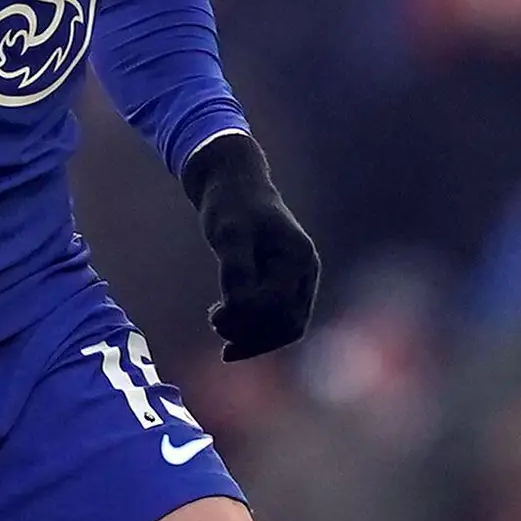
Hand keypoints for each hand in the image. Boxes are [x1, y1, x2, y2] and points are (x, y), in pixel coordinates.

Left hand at [182, 131, 320, 360]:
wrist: (235, 184)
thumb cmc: (231, 204)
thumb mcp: (228, 234)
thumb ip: (235, 269)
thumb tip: (238, 307)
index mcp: (298, 257)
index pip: (277, 307)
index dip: (246, 319)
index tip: (214, 314)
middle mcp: (306, 271)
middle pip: (288, 325)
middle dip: (252, 333)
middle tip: (214, 321)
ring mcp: (300, 279)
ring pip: (286, 328)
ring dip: (254, 336)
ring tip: (218, 323)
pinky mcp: (287, 284)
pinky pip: (279, 320)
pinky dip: (256, 330)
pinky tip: (227, 329)